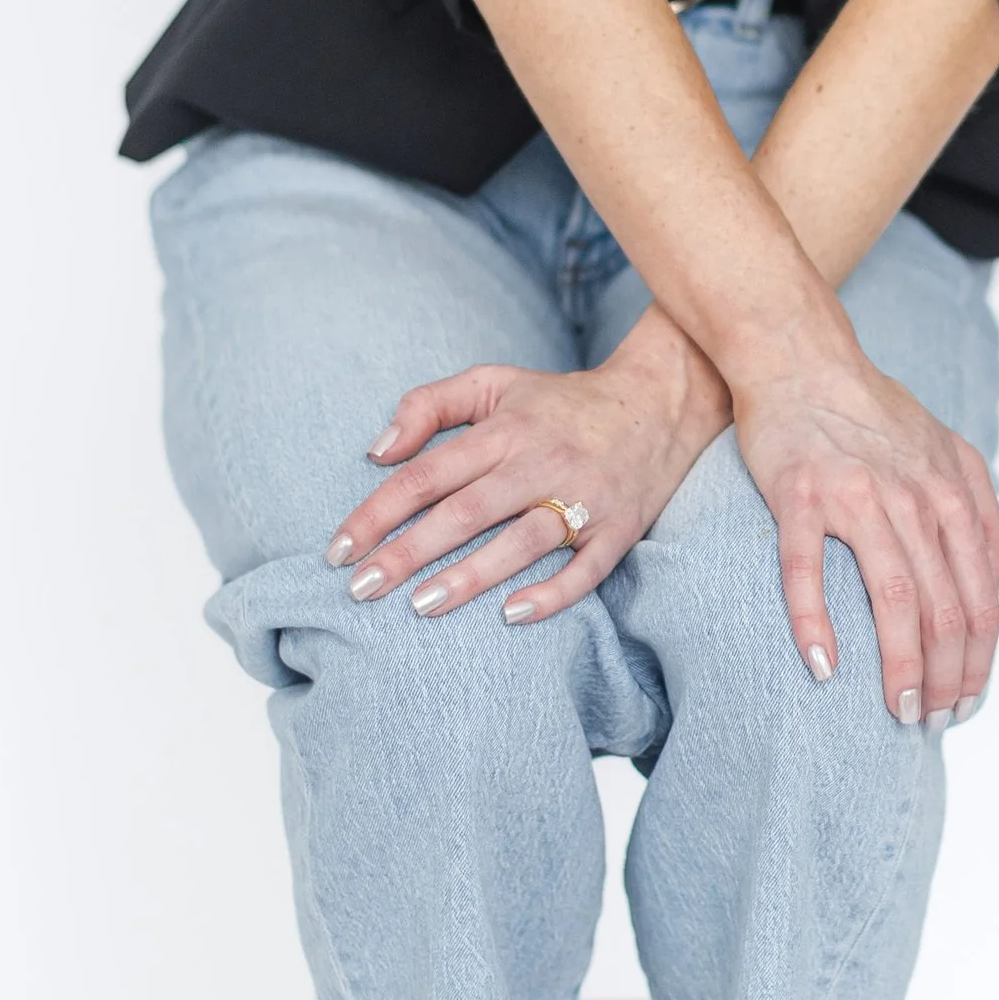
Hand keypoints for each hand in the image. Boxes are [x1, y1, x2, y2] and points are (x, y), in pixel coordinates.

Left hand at [323, 307, 728, 621]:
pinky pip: (586, 570)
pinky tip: (512, 615)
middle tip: (360, 591)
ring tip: (421, 606)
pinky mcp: (619, 530)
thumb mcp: (493, 383)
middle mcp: (540, 462)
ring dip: (470, 576)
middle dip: (406, 553)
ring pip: (521, 541)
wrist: (660, 402)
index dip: (376, 513)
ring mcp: (583, 498)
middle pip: (464, 512)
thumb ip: (430, 405)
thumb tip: (378, 451)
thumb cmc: (560, 402)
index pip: (426, 475)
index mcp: (504, 430)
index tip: (338, 551)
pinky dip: (552, 593)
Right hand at [731, 341, 998, 726]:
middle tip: (934, 722)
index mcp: (955, 494)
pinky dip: (816, 622)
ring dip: (902, 666)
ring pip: (893, 598)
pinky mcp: (800, 493)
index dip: (980, 662)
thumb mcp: (949, 456)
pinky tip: (822, 667)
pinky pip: (808, 568)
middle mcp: (916, 497)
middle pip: (946, 609)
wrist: (802, 357)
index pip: (982, 600)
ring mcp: (858, 495)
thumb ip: (983, 521)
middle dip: (949, 679)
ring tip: (900, 710)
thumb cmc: (872, 413)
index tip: (968, 703)